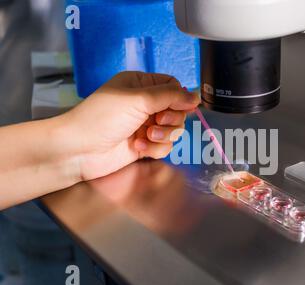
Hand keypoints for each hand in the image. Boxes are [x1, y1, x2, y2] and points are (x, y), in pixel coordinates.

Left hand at [59, 71, 199, 180]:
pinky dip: (155, 148)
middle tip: (157, 121)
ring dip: (163, 135)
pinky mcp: (145, 146)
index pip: (173, 86)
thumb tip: (196, 96)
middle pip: (178, 110)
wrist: (79, 150)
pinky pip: (165, 146)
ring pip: (174, 130)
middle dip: (171, 119)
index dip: (180, 97)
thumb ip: (170, 96)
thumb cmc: (102, 117)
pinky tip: (137, 147)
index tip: (180, 106)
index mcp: (140, 85)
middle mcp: (145, 104)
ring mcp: (145, 126)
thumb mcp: (137, 99)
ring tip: (145, 136)